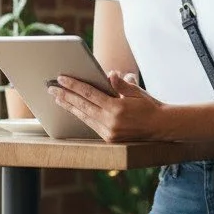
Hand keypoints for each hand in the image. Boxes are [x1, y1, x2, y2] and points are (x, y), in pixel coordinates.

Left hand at [48, 71, 165, 141]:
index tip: (61, 79)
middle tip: (51, 88)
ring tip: (57, 98)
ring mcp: (109, 133)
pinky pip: (91, 125)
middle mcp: (111, 122)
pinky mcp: (109, 139)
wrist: (162, 127)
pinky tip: (73, 110)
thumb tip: (109, 74)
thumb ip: (121, 84)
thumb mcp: (136, 92)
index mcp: (116, 108)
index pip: (89, 94)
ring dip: (69, 107)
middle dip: (65, 96)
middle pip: (82, 106)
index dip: (73, 85)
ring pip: (84, 117)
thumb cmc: (149, 106)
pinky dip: (81, 116)